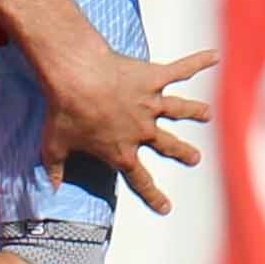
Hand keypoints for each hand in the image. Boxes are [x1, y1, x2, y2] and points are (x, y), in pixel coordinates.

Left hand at [40, 46, 215, 215]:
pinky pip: (180, 70)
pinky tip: (213, 56)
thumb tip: (50, 188)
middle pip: (167, 146)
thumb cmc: (64, 112)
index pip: (139, 180)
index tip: (166, 207)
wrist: (76, 77)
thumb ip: (55, 170)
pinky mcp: (153, 78)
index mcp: (121, 151)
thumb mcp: (54, 146)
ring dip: (194, 112)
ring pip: (179, 110)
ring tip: (207, 114)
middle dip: (183, 152)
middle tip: (195, 157)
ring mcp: (150, 104)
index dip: (153, 196)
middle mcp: (142, 130)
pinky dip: (198, 62)